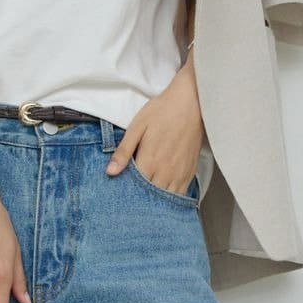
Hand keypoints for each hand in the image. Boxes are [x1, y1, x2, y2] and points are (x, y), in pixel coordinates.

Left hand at [104, 61, 203, 193]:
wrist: (192, 102)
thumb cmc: (162, 111)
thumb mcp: (137, 127)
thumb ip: (124, 151)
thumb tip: (110, 172)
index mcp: (150, 160)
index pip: (135, 188)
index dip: (126, 192)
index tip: (120, 193)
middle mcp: (166, 171)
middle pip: (151, 196)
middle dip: (140, 199)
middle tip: (131, 199)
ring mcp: (180, 173)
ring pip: (166, 198)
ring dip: (156, 201)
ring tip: (147, 200)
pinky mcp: (191, 171)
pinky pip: (181, 193)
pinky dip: (171, 197)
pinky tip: (163, 195)